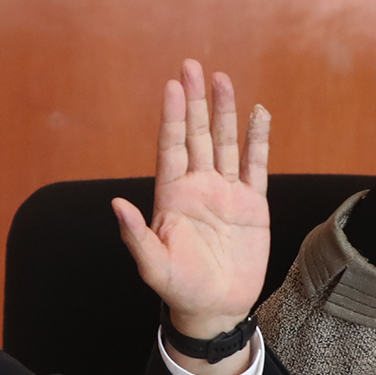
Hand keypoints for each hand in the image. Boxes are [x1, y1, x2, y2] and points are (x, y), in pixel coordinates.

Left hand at [113, 60, 269, 374]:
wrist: (216, 309)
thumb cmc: (180, 289)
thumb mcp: (153, 267)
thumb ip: (136, 237)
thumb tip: (117, 205)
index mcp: (172, 196)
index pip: (172, 147)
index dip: (173, 118)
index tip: (172, 87)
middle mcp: (198, 187)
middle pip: (197, 135)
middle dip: (195, 101)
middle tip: (191, 65)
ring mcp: (226, 193)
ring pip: (225, 143)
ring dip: (224, 112)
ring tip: (222, 79)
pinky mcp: (252, 204)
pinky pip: (256, 165)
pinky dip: (258, 140)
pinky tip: (259, 114)